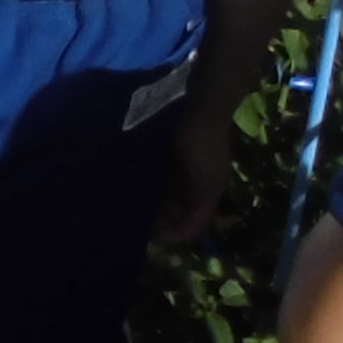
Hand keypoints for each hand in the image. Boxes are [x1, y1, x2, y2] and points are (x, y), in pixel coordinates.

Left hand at [149, 94, 234, 248]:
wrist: (202, 106)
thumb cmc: (202, 145)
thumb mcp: (204, 181)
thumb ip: (194, 207)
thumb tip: (179, 234)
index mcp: (209, 194)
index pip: (192, 227)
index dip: (174, 235)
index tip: (150, 236)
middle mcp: (200, 186)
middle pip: (180, 215)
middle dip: (161, 222)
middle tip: (136, 222)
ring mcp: (189, 172)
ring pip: (171, 199)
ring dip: (155, 206)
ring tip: (133, 207)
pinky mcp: (178, 158)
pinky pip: (164, 182)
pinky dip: (154, 189)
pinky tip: (137, 188)